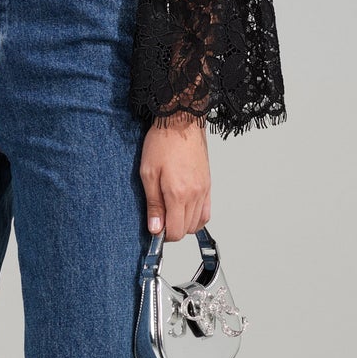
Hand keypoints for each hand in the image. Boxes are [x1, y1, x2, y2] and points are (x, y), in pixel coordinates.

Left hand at [139, 113, 209, 242]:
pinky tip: (184, 209)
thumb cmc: (162, 143)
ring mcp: (204, 190)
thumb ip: (153, 204)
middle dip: (172, 230)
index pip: (175, 231)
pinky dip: (196, 217)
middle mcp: (195, 195)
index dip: (163, 235)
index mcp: (178, 194)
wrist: (181, 122)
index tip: (154, 228)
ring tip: (170, 212)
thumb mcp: (148, 173)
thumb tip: (155, 228)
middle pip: (187, 230)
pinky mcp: (208, 185)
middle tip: (159, 219)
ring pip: (198, 223)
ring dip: (184, 224)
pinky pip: (206, 212)